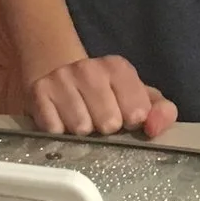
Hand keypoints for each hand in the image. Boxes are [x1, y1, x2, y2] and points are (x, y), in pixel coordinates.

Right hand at [29, 56, 177, 137]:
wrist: (57, 72)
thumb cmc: (106, 92)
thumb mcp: (139, 96)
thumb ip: (161, 111)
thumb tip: (153, 128)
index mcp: (119, 68)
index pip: (138, 112)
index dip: (132, 122)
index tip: (125, 118)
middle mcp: (90, 69)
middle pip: (108, 123)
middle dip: (106, 129)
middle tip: (99, 120)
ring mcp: (61, 79)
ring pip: (81, 128)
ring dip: (82, 132)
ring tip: (81, 120)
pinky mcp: (38, 94)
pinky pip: (55, 130)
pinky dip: (60, 132)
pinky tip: (61, 120)